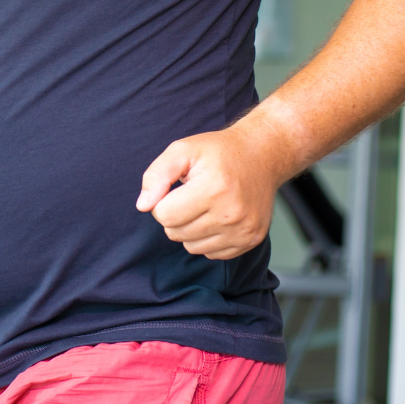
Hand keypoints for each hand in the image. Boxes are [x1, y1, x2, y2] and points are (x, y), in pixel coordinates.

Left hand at [135, 122, 286, 260]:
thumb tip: (143, 206)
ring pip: (192, 247)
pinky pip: (212, 254)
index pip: (165, 216)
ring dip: (190, 229)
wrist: (261, 155)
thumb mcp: (181, 150)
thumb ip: (156, 175)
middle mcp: (232, 214)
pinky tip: (216, 216)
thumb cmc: (218, 152)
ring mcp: (244, 230)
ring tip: (204, 205)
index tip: (175, 189)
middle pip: (176, 233)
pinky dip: (207, 238)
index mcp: (213, 189)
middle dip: (175, 215)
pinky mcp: (251, 241)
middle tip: (190, 195)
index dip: (162, 201)